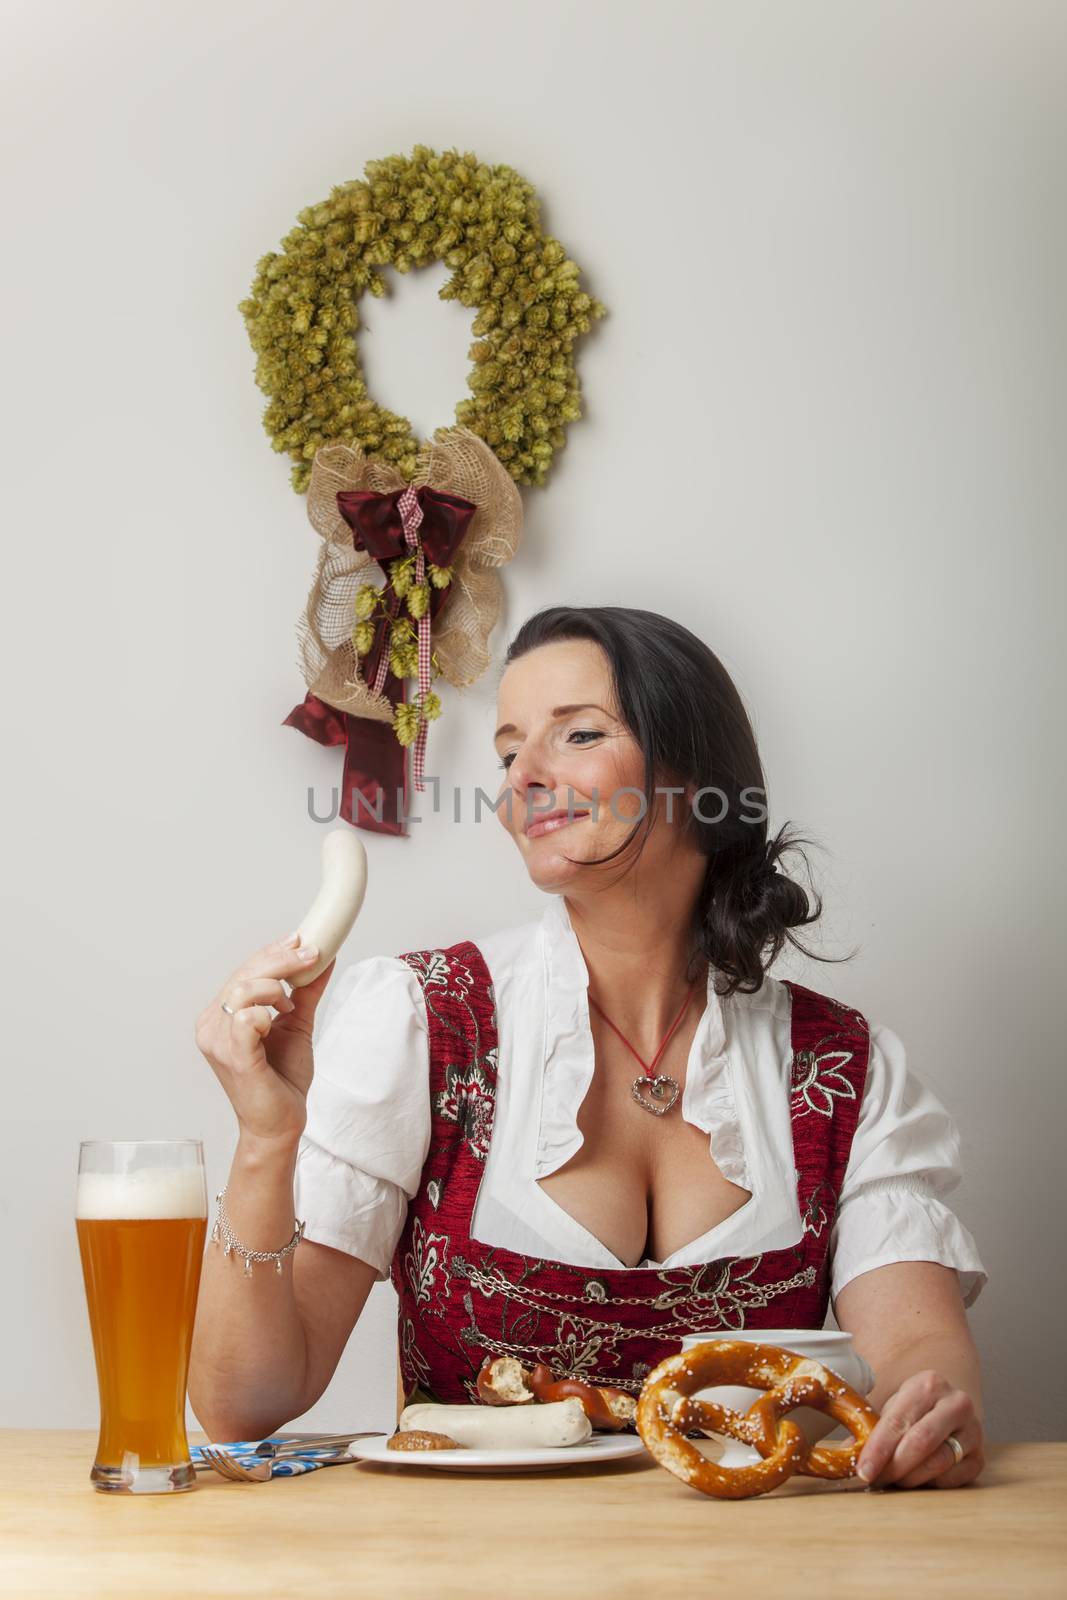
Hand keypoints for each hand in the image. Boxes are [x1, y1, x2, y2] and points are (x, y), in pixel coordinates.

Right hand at [195, 932, 336, 1146]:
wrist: (281, 1123)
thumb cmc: (282, 1079)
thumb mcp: (297, 1024)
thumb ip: (306, 992)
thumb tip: (324, 959)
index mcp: (220, 1016)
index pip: (243, 972)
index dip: (272, 953)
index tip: (301, 939)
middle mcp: (211, 1026)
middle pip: (244, 975)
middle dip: (281, 959)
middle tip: (311, 954)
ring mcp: (218, 1042)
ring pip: (244, 990)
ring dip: (275, 987)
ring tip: (290, 1005)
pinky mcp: (235, 1057)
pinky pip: (247, 1018)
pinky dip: (267, 1011)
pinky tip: (278, 1019)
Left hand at [857, 1369, 984, 1488]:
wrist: (949, 1404)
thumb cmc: (914, 1408)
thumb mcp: (894, 1406)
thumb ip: (871, 1428)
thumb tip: (846, 1454)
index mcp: (929, 1384)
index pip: (898, 1421)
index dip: (878, 1449)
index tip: (863, 1470)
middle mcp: (956, 1404)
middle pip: (921, 1443)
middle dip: (893, 1466)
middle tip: (875, 1479)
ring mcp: (973, 1431)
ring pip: (939, 1463)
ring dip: (910, 1478)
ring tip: (891, 1480)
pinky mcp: (980, 1457)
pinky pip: (953, 1479)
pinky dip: (930, 1484)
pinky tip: (915, 1480)